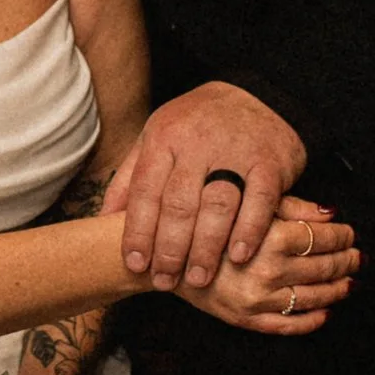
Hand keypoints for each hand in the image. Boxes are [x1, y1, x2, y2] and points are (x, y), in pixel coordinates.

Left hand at [105, 83, 307, 291]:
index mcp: (165, 138)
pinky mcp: (270, 161)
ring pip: (217, 205)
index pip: (146, 192)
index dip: (138, 232)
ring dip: (206, 247)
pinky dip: (249, 230)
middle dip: (170, 249)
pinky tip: (238, 256)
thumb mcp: (157, 136)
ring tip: (197, 278)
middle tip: (166, 281)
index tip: (135, 265)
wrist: (259, 93)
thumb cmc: (199, 124)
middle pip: (180, 204)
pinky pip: (260, 200)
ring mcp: (236, 152)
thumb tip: (104, 217)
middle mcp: (198, 144)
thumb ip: (131, 176)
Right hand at [190, 195, 359, 337]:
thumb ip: (292, 206)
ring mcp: (258, 300)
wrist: (165, 256)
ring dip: (338, 289)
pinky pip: (289, 326)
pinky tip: (326, 312)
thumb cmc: (207, 222)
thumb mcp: (248, 202)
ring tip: (350, 281)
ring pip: (314, 297)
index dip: (343, 235)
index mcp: (269, 238)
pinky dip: (313, 320)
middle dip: (346, 260)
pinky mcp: (247, 320)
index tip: (350, 232)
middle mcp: (267, 271)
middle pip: (323, 267)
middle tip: (358, 256)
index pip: (322, 238)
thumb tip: (331, 213)